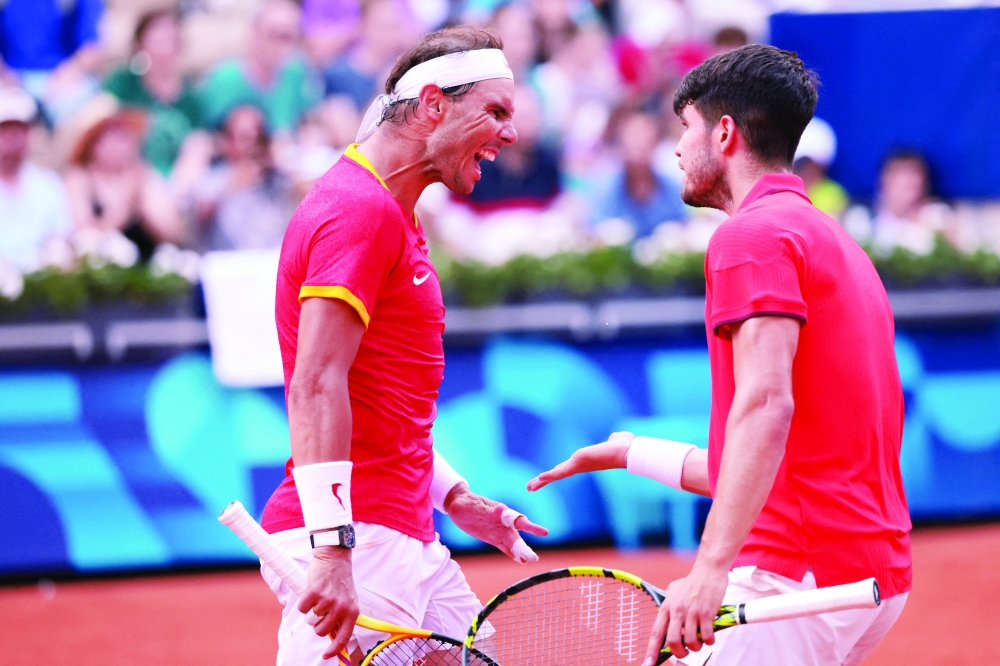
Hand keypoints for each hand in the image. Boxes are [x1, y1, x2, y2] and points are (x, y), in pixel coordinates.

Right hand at [297, 546, 359, 660]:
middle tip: (320, 610)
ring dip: (310, 611)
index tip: (326, 656)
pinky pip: (302, 608)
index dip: (334, 650)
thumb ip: (342, 617)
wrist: (335, 558)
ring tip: (318, 597)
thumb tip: (333, 637)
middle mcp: (341, 608)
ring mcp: (328, 600)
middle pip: (321, 631)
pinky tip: (311, 592)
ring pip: (310, 620)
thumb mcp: (348, 600)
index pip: (344, 637)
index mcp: (352, 612)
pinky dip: (303, 602)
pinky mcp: (314, 593)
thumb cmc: (340, 581)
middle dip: (317, 624)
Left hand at [445, 484, 548, 559]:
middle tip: (534, 558)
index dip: (531, 527)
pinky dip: (512, 554)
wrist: (458, 504)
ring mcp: (498, 532)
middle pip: (516, 536)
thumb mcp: (476, 506)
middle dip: (524, 547)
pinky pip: (504, 547)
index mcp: (502, 512)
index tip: (544, 533)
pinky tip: (521, 561)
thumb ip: (489, 511)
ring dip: (521, 552)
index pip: (518, 520)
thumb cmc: (468, 502)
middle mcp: (503, 523)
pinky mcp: (492, 538)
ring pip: (512, 543)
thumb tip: (502, 509)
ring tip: (530, 561)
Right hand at [526, 432, 634, 490]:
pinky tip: (539, 480)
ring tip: (530, 487)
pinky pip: (561, 472)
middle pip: (558, 474)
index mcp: (586, 461)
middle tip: (530, 487)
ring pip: (557, 474)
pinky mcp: (579, 462)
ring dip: (542, 481)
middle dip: (543, 481)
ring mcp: (579, 465)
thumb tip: (615, 438)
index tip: (545, 477)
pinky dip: (549, 476)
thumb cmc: (625, 446)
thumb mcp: (614, 441)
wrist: (629, 452)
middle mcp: (581, 465)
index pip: (566, 468)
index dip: (555, 472)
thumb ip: (612, 440)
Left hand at [643, 562, 728, 663]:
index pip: (657, 633)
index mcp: (667, 607)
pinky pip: (707, 636)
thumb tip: (665, 618)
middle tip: (685, 652)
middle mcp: (677, 611)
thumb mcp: (673, 590)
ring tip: (700, 641)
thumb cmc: (692, 581)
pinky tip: (710, 636)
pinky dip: (709, 641)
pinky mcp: (707, 613)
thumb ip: (669, 605)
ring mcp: (692, 612)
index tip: (647, 664)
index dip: (651, 650)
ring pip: (691, 642)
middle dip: (680, 653)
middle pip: (673, 642)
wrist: (708, 570)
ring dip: (697, 647)